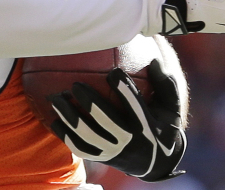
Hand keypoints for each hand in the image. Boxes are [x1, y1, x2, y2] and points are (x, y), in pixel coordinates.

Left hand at [47, 60, 184, 181]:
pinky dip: (65, 135)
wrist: (156, 163)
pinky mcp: (101, 158)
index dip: (125, 89)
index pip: (136, 106)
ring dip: (70, 117)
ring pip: (88, 136)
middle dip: (90, 103)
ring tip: (57, 98)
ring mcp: (113, 152)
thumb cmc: (162, 126)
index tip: (113, 72)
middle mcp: (129, 141)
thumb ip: (166, 85)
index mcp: (147, 127)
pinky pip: (79, 148)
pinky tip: (53, 119)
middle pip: (107, 122)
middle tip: (75, 85)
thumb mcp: (171, 108)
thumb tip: (155, 60)